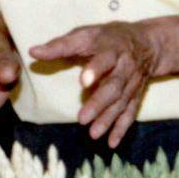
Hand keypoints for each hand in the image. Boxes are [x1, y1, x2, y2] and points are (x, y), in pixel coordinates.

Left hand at [29, 22, 160, 148]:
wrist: (146, 44)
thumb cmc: (106, 38)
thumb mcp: (85, 35)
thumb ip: (60, 45)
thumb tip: (32, 52)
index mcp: (111, 48)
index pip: (103, 58)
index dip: (95, 69)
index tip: (83, 82)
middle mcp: (124, 66)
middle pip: (113, 86)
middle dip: (99, 103)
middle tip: (81, 119)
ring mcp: (132, 82)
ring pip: (121, 102)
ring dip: (108, 119)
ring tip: (92, 134)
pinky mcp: (135, 95)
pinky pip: (130, 113)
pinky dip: (121, 128)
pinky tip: (111, 142)